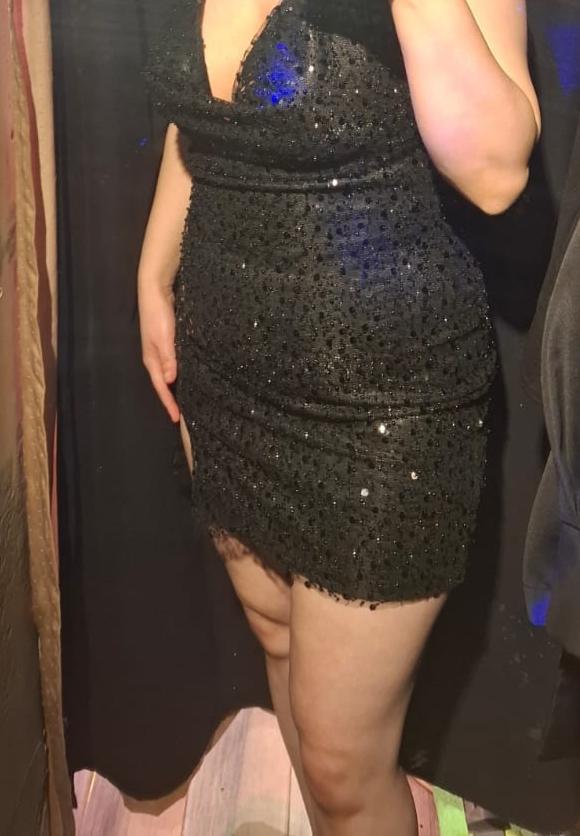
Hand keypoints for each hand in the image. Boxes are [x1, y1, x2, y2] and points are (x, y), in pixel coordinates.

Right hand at [138, 279, 180, 422]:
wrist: (155, 291)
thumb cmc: (158, 314)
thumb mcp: (164, 337)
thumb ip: (168, 358)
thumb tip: (169, 381)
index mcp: (151, 360)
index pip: (160, 387)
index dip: (168, 403)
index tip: (177, 419)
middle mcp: (155, 358)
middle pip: (163, 384)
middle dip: (172, 399)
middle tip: (184, 414)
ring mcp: (161, 351)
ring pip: (169, 374)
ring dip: (177, 387)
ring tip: (189, 399)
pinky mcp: (168, 343)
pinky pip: (174, 364)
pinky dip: (180, 373)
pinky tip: (190, 375)